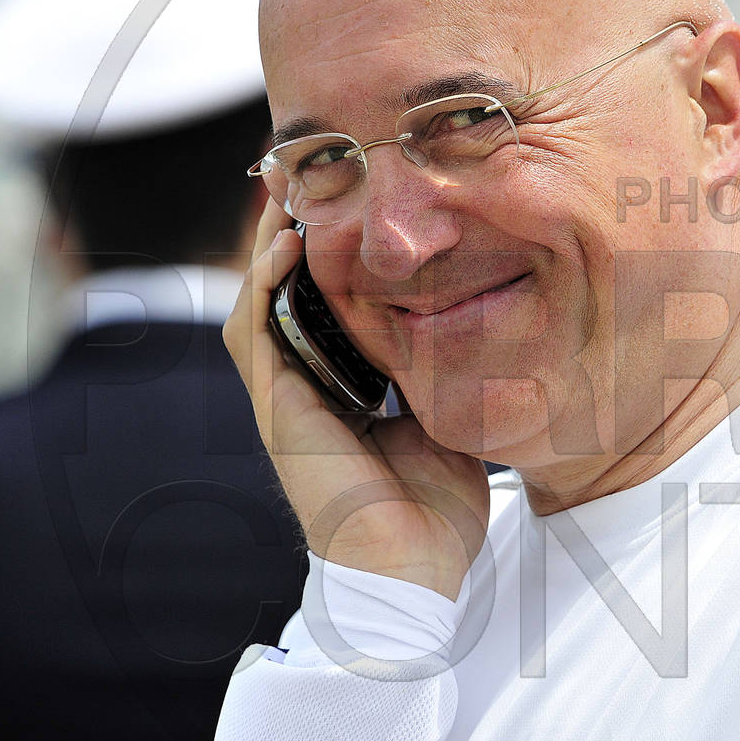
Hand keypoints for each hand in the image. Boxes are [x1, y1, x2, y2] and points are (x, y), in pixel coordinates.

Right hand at [223, 199, 488, 600]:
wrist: (414, 577)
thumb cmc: (437, 510)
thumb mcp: (451, 415)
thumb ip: (448, 367)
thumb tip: (482, 313)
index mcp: (346, 383)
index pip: (329, 295)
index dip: (334, 241)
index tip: (357, 185)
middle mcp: (308, 384)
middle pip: (288, 285)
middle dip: (296, 224)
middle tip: (314, 163)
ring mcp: (287, 398)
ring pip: (263, 299)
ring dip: (272, 240)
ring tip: (290, 183)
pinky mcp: (278, 415)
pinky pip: (257, 337)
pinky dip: (265, 288)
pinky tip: (284, 246)